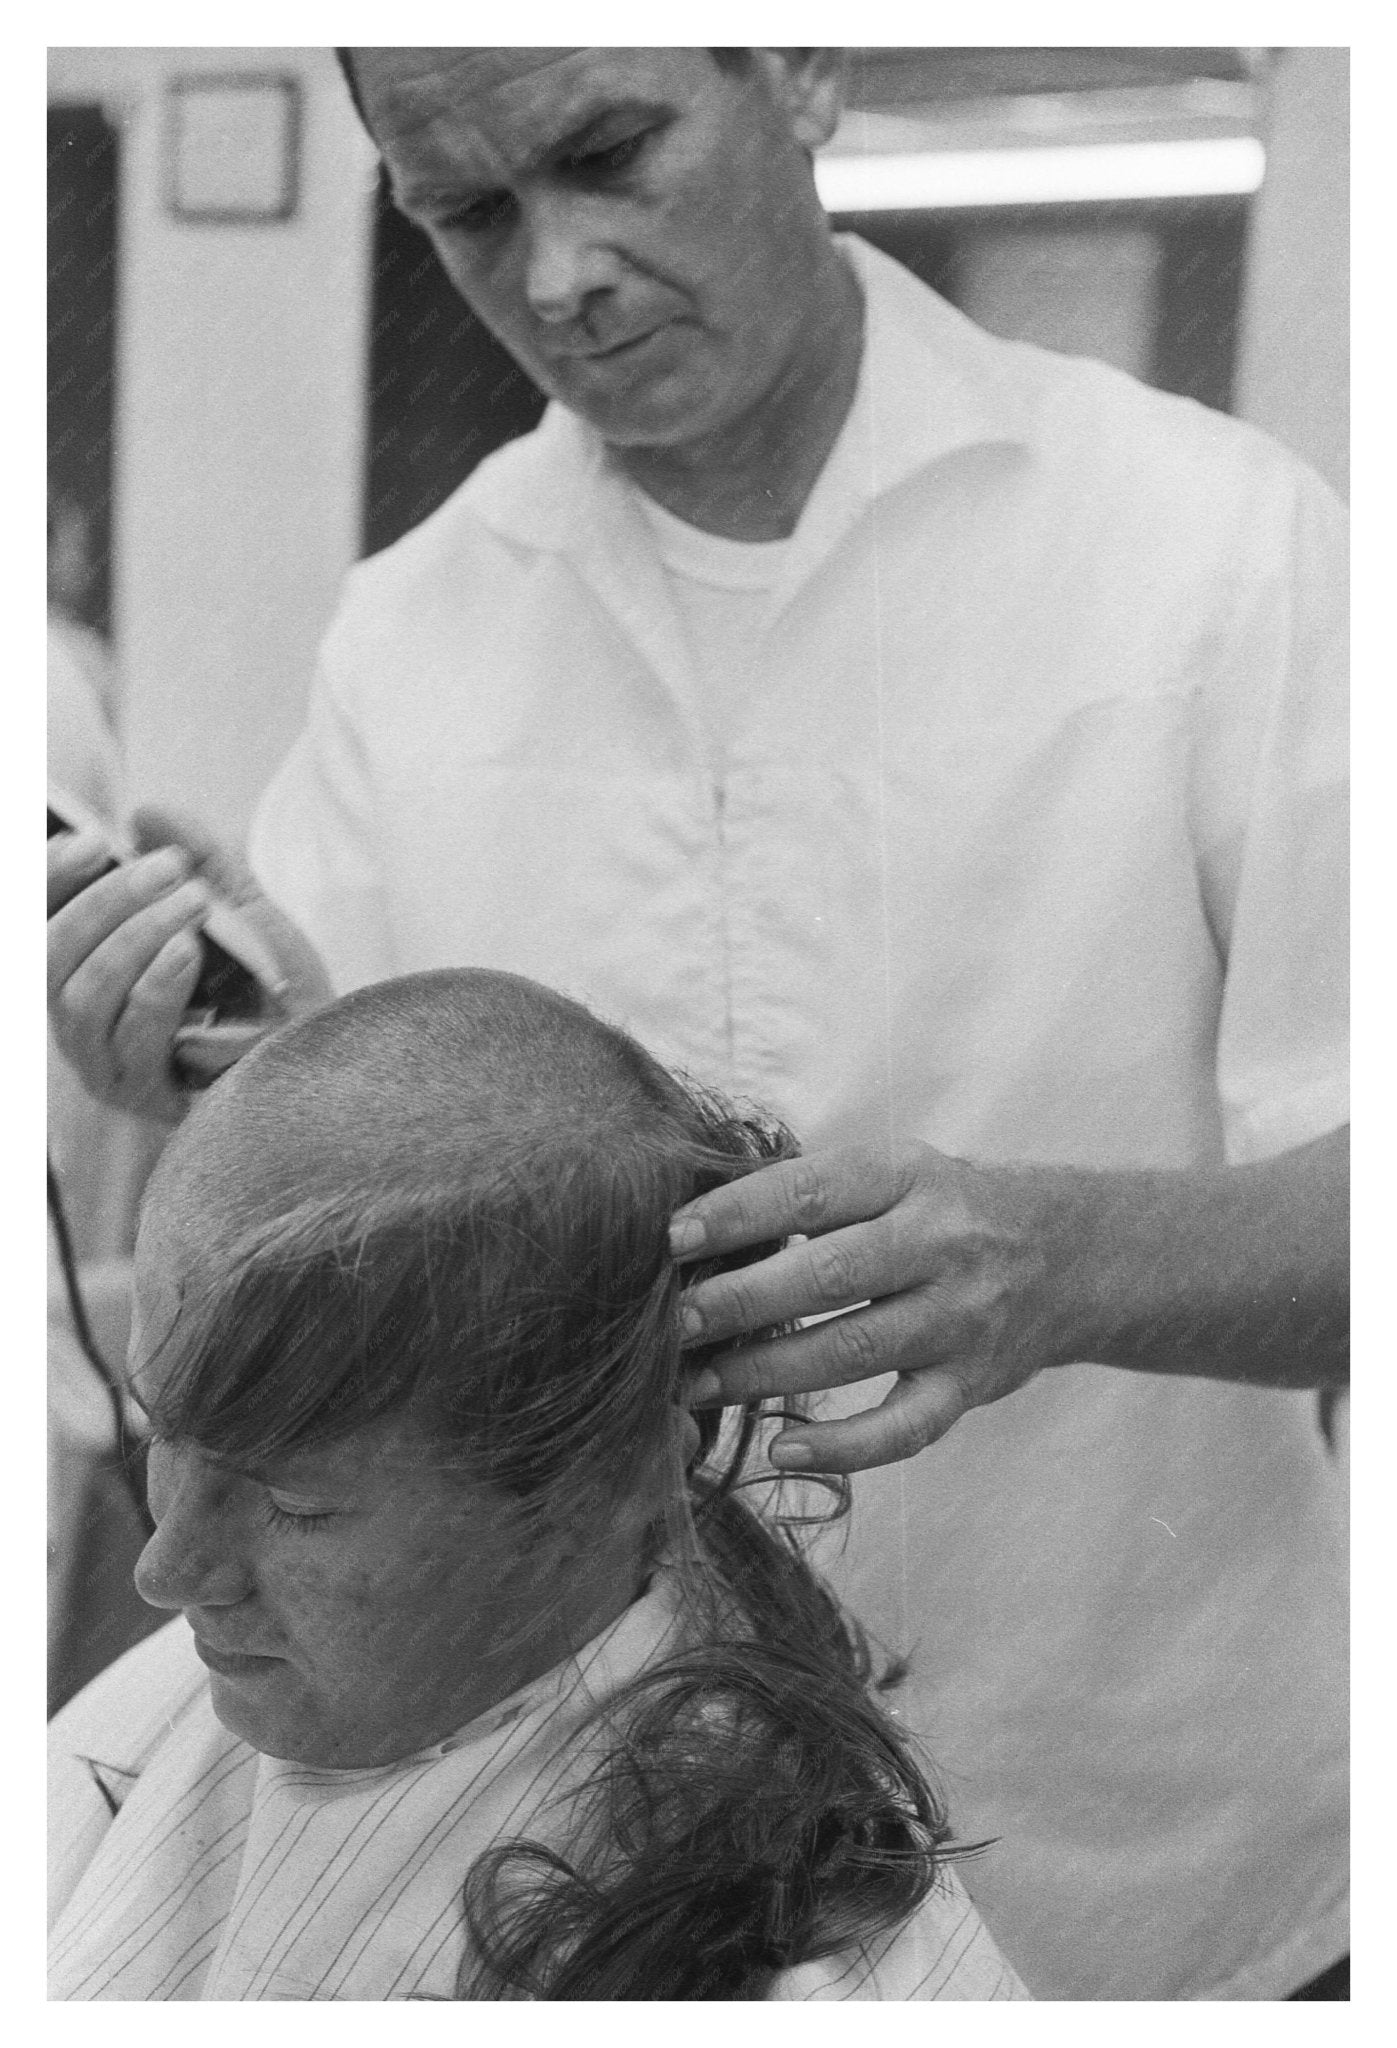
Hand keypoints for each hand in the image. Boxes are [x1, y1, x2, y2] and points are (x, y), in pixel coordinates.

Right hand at [48, 805, 330, 1124]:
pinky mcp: (145, 1095)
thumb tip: (147, 814)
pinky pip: (132, 1038)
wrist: (325, 1054)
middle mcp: (82, 1022)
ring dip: (134, 939)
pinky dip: (157, 987)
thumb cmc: (274, 991)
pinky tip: (189, 953)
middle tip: (169, 868)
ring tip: (191, 904)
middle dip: (104, 901)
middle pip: (49, 957)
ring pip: (83, 998)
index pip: (39, 922)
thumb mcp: (240, 913)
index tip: (92, 839)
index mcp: (88, 972)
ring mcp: (108, 1065)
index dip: (50, 878)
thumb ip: (199, 863)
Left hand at [669, 1142, 1064, 1472]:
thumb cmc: (944, 1210)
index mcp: (909, 1176)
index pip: (811, 1190)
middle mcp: (941, 1243)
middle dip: (741, 1301)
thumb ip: (814, 1195)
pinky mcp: (971, 1385)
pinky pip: (904, 1428)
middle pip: (829, 1275)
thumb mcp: (894, 1174)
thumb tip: (699, 1232)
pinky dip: (841, 1446)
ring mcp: (961, 1319)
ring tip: (698, 1385)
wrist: (1069, 1256)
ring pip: (854, 1351)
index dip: (737, 1215)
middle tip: (676, 1324)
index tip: (672, 1239)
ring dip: (765, 1373)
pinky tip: (782, 1448)